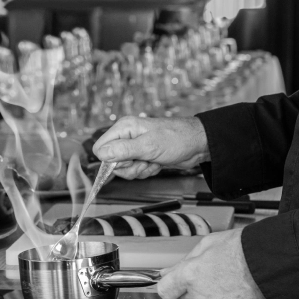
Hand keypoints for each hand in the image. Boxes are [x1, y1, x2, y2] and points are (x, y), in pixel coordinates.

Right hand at [92, 116, 209, 179]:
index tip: (128, 160)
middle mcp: (127, 136)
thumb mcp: (148, 146)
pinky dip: (147, 171)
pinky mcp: (143, 157)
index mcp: (124, 128)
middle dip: (129, 167)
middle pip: (112, 162)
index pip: (101, 148)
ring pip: (125, 169)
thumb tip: (101, 154)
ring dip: (140, 170)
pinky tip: (158, 164)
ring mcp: (135, 147)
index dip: (112, 159)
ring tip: (153, 161)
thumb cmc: (177, 139)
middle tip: (144, 161)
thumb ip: (123, 150)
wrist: (198, 145)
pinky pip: (136, 171)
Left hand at [157, 227, 267, 298]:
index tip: (174, 283)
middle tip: (213, 272)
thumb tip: (167, 272)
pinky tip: (238, 288)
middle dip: (195, 286)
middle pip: (187, 296)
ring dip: (213, 294)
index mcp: (191, 275)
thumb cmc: (241, 248)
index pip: (165, 290)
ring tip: (230, 278)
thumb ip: (185, 261)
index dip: (170, 285)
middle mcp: (201, 295)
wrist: (269, 261)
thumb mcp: (207, 244)